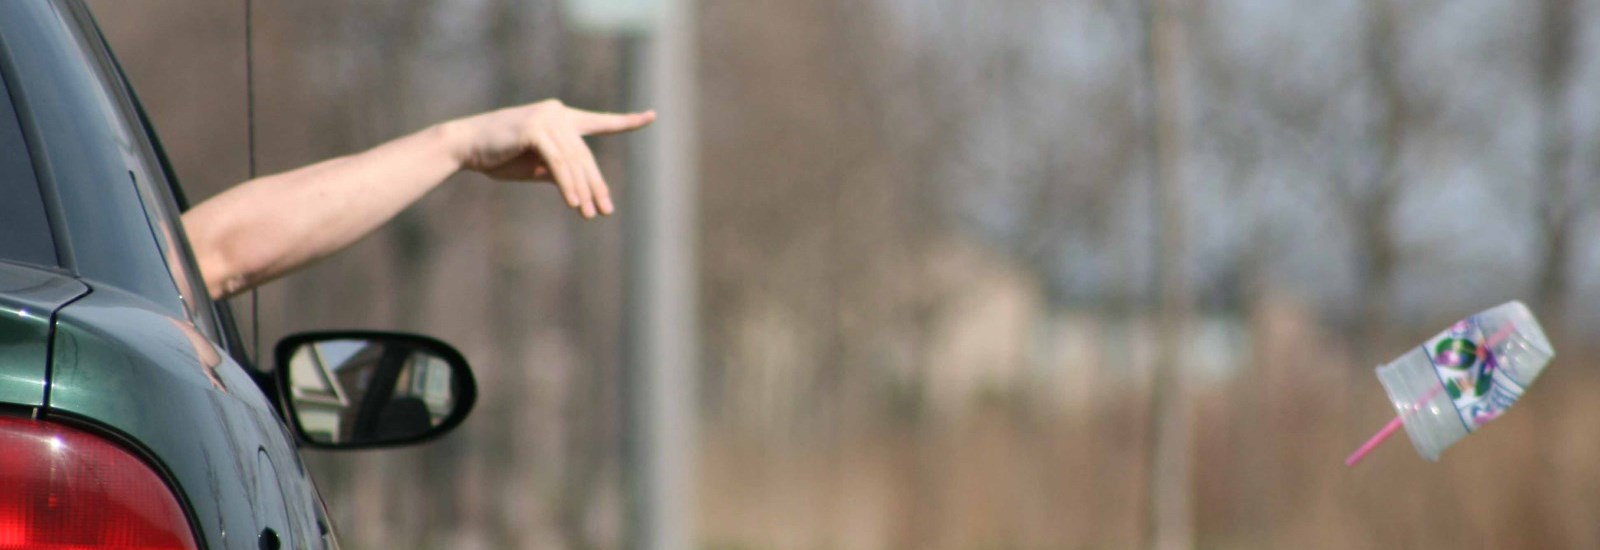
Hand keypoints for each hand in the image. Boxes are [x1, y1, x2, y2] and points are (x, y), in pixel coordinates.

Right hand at [447, 99, 655, 217]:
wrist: (466, 146)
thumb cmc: (500, 156)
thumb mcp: (537, 166)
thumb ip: (561, 171)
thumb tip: (583, 192)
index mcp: (562, 118)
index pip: (600, 122)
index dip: (627, 122)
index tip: (651, 117)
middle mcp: (558, 113)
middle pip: (586, 155)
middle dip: (597, 185)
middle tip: (605, 211)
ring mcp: (547, 117)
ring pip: (575, 161)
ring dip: (583, 191)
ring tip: (590, 214)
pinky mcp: (536, 128)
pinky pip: (559, 163)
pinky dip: (568, 184)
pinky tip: (573, 202)